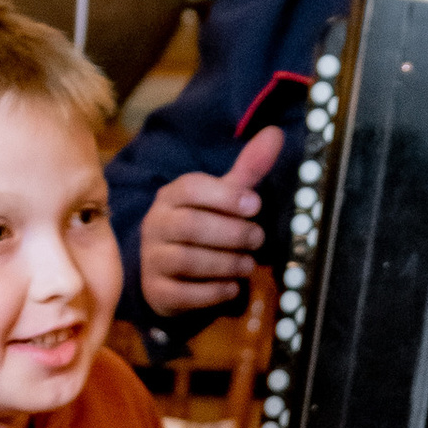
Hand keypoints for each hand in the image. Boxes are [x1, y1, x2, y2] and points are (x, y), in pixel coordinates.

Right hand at [138, 128, 280, 317]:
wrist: (166, 271)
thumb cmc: (200, 227)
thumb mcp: (221, 198)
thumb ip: (247, 170)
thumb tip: (275, 133)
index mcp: (171, 196)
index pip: (190, 188)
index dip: (224, 196)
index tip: (254, 206)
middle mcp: (156, 225)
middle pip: (191, 226)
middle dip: (232, 234)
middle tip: (257, 239)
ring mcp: (152, 259)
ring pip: (188, 260)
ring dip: (227, 264)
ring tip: (247, 264)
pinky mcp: (157, 292)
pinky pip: (184, 294)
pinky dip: (214, 292)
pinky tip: (232, 287)